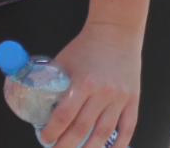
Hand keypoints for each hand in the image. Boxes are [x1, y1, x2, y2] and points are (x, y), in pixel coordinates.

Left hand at [41, 23, 141, 147]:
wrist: (115, 32)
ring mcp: (119, 97)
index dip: (52, 131)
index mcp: (82, 82)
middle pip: (82, 129)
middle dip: (66, 145)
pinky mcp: (132, 99)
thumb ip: (52, 81)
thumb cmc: (86, 46)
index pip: (64, 115)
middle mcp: (102, 92)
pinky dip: (119, 144)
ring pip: (104, 134)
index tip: (45, 139)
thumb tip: (36, 103)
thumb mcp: (64, 61)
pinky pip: (127, 127)